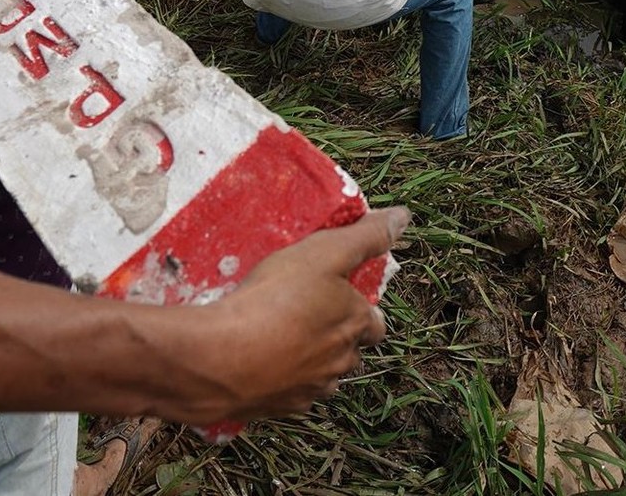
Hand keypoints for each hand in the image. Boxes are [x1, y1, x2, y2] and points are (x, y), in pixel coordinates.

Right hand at [168, 208, 406, 424]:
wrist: (222, 358)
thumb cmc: (276, 299)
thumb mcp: (323, 253)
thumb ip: (365, 237)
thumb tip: (403, 218)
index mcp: (356, 325)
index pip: (375, 323)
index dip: (358, 309)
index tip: (337, 297)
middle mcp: (342, 362)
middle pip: (349, 352)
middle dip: (336, 338)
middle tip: (305, 315)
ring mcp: (311, 389)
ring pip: (321, 376)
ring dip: (310, 361)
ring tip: (279, 337)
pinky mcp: (281, 408)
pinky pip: (289, 393)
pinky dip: (281, 380)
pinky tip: (260, 362)